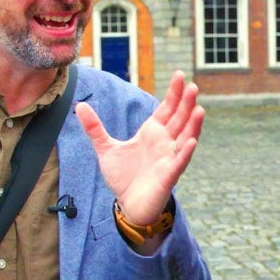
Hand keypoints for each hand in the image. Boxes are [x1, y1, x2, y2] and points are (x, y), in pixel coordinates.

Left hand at [76, 71, 204, 225]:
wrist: (128, 204)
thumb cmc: (123, 177)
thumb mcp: (105, 149)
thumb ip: (95, 128)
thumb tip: (80, 106)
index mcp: (152, 132)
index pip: (166, 108)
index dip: (174, 92)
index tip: (179, 74)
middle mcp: (165, 142)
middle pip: (179, 118)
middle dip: (186, 102)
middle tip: (192, 85)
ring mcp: (169, 157)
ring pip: (185, 137)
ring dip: (193, 124)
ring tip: (199, 108)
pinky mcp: (169, 175)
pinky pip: (180, 161)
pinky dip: (186, 152)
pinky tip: (193, 141)